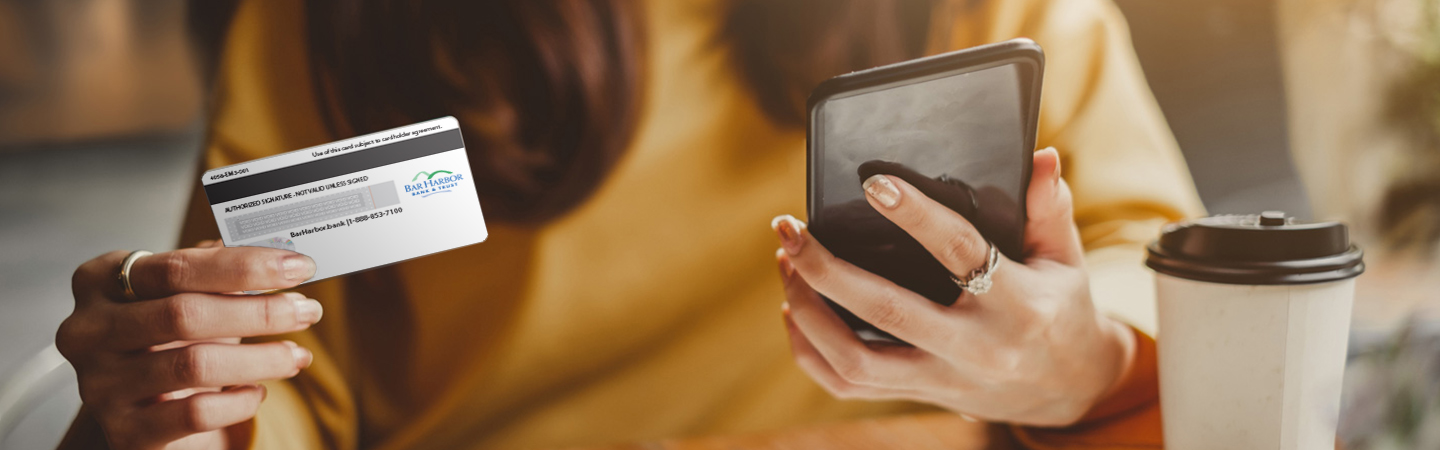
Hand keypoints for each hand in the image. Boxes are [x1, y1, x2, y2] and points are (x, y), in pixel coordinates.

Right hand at [57, 240, 322, 448]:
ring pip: (194, 365)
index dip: (244, 266)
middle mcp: (88, 331)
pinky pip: (196, 413)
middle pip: (183, 314)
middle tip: (307, 310)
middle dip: (259, 311)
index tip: (298, 267)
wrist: (139, 404)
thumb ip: (222, 274)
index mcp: (101, 280)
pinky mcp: (124, 430)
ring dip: (261, 358)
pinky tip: (257, 392)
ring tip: (296, 355)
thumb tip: (283, 260)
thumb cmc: (167, 337)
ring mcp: (100, 384)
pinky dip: (239, 401)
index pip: (177, 267)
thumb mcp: (185, 296)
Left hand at [771, 148, 1135, 425]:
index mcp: (1017, 304)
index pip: (959, 252)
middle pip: (886, 310)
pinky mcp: (920, 395)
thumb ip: (1049, 208)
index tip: (873, 183)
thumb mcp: (1066, 259)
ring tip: (787, 263)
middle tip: (790, 228)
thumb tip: (1039, 156)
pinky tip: (794, 309)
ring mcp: (942, 378)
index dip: (916, 216)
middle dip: (826, 268)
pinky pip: (849, 385)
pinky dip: (810, 351)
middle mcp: (975, 347)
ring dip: (808, 311)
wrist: (1069, 390)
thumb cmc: (1060, 309)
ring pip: (855, 360)